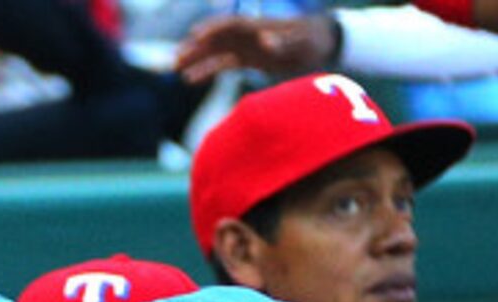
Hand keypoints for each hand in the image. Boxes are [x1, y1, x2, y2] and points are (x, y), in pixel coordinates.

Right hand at [174, 12, 339, 82]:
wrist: (321, 43)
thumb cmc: (312, 41)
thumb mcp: (300, 42)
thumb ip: (282, 41)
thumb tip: (265, 41)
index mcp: (257, 26)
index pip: (230, 24)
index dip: (212, 28)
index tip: (195, 36)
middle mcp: (247, 34)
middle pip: (216, 37)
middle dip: (196, 46)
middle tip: (176, 58)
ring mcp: (245, 46)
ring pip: (214, 50)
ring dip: (196, 58)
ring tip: (176, 68)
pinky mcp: (247, 58)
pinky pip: (222, 63)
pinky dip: (207, 70)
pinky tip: (190, 80)